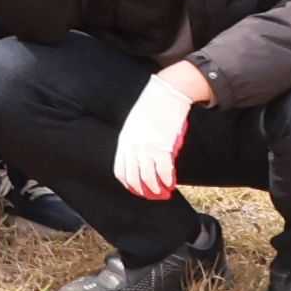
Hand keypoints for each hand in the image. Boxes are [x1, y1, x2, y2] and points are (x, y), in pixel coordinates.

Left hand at [112, 66, 200, 203]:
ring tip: (162, 193)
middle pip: (133, 176)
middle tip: (151, 196)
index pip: (120, 169)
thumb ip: (136, 141)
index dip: (128, 183)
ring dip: (155, 188)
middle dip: (142, 190)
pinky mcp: (163, 146)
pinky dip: (167, 180)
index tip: (136, 190)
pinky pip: (163, 170)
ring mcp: (147, 147)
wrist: (165, 94)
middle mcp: (133, 146)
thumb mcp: (135, 125)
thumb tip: (142, 157)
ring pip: (148, 176)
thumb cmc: (151, 108)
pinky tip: (171, 184)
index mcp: (124, 140)